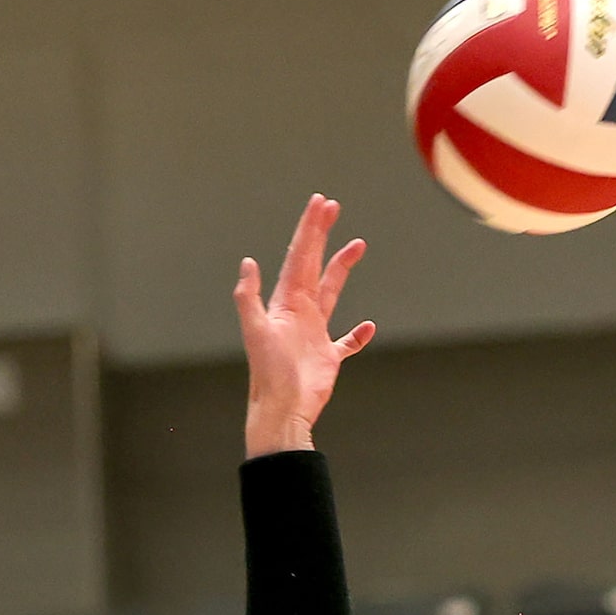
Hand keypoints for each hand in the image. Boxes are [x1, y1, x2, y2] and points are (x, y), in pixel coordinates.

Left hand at [234, 193, 375, 459]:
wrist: (281, 411)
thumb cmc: (269, 374)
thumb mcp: (256, 332)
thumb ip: (249, 297)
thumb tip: (247, 263)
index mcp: (285, 302)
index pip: (299, 256)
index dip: (309, 229)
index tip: (320, 203)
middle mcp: (299, 313)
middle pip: (314, 265)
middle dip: (322, 235)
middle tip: (332, 206)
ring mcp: (314, 334)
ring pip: (331, 292)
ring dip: (342, 269)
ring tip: (358, 245)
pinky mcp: (328, 357)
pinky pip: (346, 341)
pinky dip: (358, 334)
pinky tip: (368, 326)